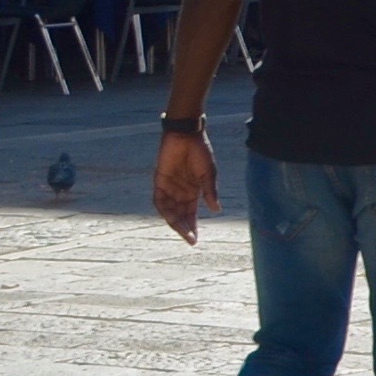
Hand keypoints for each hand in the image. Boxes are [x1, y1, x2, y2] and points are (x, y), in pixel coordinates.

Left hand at [153, 128, 215, 244]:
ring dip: (175, 221)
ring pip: (170, 211)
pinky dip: (165, 209)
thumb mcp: (209, 173)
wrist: (186, 135)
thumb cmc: (200, 151)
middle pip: (180, 215)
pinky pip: (159, 200)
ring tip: (182, 231)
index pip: (191, 214)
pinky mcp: (159, 181)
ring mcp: (169, 188)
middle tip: (190, 239)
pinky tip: (171, 217)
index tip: (196, 241)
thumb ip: (210, 191)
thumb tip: (216, 210)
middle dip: (184, 228)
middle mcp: (180, 192)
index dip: (193, 227)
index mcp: (193, 191)